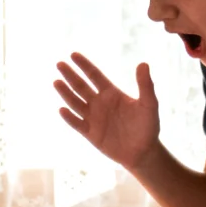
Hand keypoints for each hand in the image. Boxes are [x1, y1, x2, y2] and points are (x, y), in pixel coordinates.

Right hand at [54, 53, 160, 171]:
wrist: (143, 152)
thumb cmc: (148, 126)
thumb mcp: (149, 104)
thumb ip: (145, 85)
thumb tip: (143, 64)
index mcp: (111, 93)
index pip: (94, 75)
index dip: (84, 65)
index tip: (73, 54)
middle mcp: (99, 103)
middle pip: (81, 86)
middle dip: (70, 75)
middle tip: (59, 64)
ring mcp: (93, 118)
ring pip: (75, 103)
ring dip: (66, 93)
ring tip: (56, 82)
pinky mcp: (90, 134)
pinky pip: (77, 124)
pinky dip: (69, 117)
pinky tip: (62, 109)